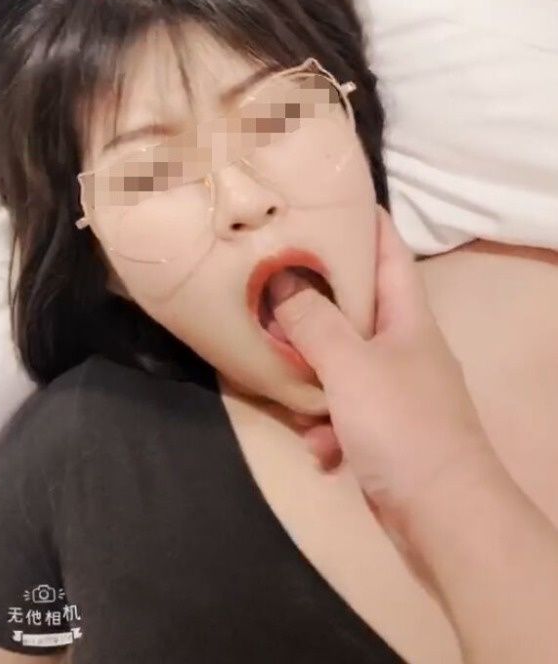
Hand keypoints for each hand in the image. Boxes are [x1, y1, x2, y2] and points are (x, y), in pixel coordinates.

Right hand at [270, 206, 494, 547]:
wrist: (444, 518)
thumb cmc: (402, 426)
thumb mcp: (351, 365)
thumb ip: (313, 321)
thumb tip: (281, 279)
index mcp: (408, 317)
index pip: (388, 251)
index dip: (363, 220)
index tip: (326, 197)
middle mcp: (405, 347)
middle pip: (357, 306)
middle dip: (316, 295)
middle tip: (270, 275)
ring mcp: (397, 391)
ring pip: (343, 362)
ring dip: (311, 370)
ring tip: (276, 370)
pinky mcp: (386, 433)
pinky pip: (344, 414)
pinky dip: (327, 426)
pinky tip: (316, 448)